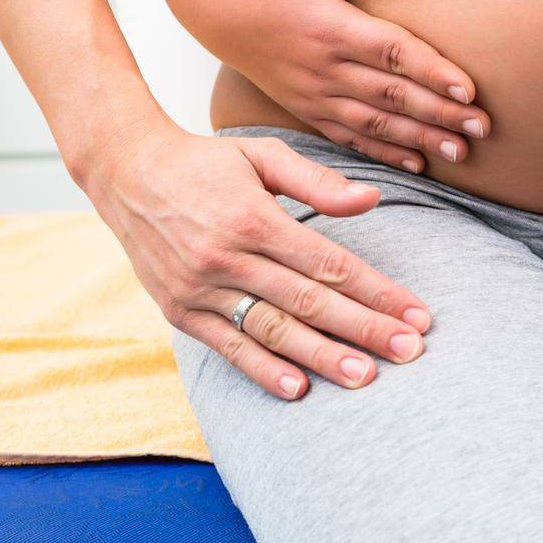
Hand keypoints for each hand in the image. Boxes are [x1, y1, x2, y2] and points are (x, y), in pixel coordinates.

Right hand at [85, 118, 432, 400]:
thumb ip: (317, 181)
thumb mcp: (261, 155)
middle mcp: (227, 257)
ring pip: (272, 330)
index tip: (416, 313)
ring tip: (365, 376)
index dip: (377, 291)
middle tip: (410, 351)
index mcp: (254, 217)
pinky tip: (298, 387)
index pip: (329, 263)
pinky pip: (227, 347)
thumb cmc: (204, 163)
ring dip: (321, 357)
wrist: (126, 173)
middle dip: (364, 329)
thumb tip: (371, 200)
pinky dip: (263, 369)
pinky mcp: (180, 311)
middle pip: (309, 301)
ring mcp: (201, 289)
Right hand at [194, 0, 489, 172]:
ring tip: (462, 152)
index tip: (470, 88)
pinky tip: (418, 163)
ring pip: (376, 123)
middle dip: (441, 112)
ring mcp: (314, 94)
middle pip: (392, 94)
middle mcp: (324, 68)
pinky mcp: (307, 109)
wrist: (214, 7)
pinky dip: (385, 152)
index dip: (432, 71)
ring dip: (421, 138)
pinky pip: (351, 137)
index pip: (391, 53)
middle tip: (484, 128)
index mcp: (330, 27)